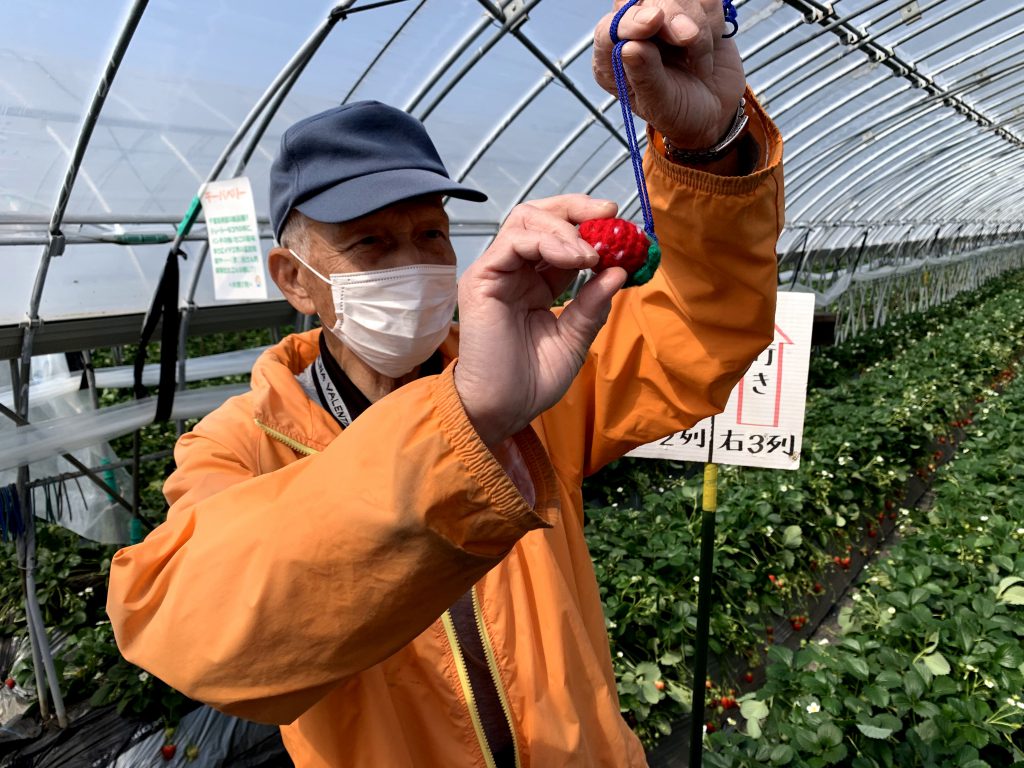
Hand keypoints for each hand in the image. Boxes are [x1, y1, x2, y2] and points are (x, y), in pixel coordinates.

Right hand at [454, 195, 626, 447]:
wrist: (503, 409)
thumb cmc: (532, 381)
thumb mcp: (575, 338)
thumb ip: (593, 304)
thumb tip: (619, 271)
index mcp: (535, 282)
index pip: (560, 237)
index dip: (589, 226)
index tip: (623, 226)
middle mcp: (514, 271)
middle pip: (539, 216)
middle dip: (576, 209)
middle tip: (610, 215)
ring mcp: (496, 272)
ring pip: (525, 220)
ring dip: (565, 228)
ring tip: (592, 251)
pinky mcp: (482, 279)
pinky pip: (513, 242)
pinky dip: (548, 241)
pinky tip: (576, 259)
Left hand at [592, 0, 745, 149]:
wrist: (715, 112)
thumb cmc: (679, 112)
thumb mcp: (661, 104)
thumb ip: (645, 76)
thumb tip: (629, 47)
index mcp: (612, 59)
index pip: (609, 28)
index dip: (628, 21)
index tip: (653, 22)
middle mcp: (634, 33)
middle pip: (645, 1)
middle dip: (671, 15)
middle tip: (688, 38)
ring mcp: (662, 19)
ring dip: (698, 26)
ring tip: (699, 62)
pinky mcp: (691, 10)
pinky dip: (713, 21)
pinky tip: (709, 46)